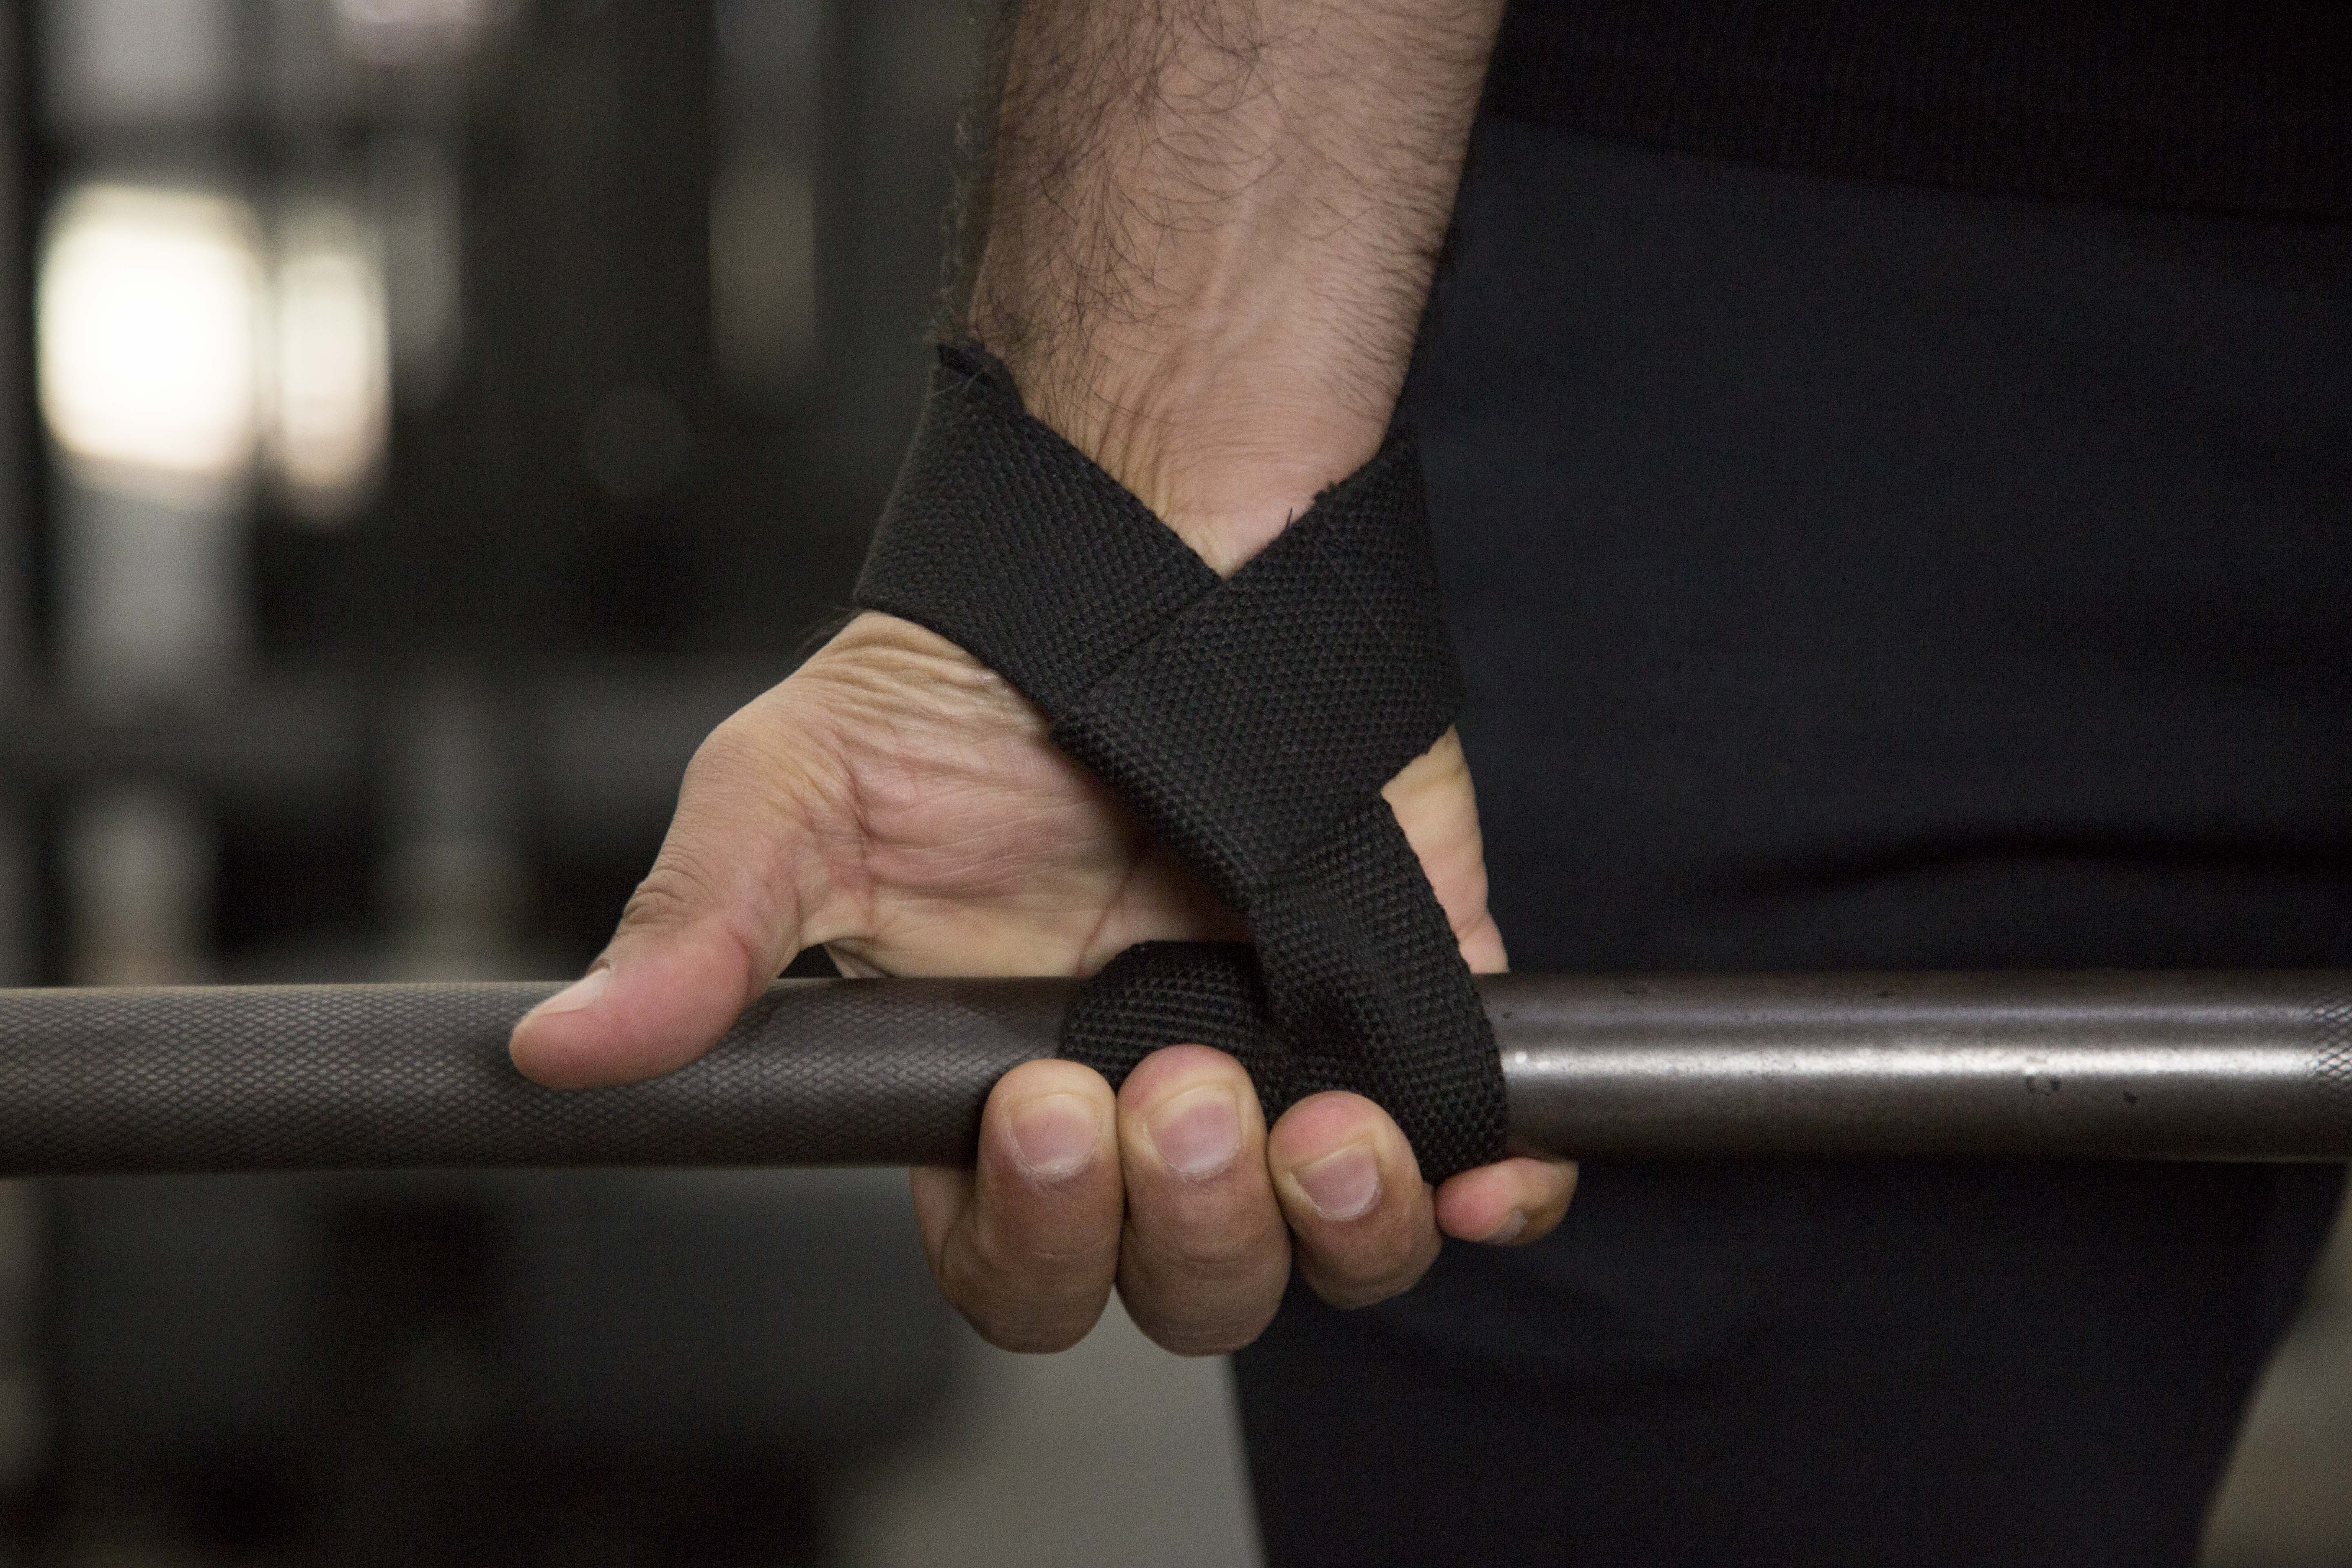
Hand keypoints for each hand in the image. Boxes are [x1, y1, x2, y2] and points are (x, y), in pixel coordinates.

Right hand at [510, 610, 1575, 1353]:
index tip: (1037, 1115)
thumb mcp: (798, 796)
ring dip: (1330, 1222)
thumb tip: (566, 1047)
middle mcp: (1147, 1101)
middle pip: (1179, 1283)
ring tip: (1318, 1125)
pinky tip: (1480, 1170)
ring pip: (1321, 1248)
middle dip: (1182, 1225)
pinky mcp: (1405, 1006)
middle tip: (1170, 1091)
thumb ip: (704, 933)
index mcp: (1001, 1096)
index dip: (1035, 1231)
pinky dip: (1490, 1185)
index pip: (1018, 1259)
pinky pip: (1473, 1161)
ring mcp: (1284, 1060)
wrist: (1143, 548)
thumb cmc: (965, 685)